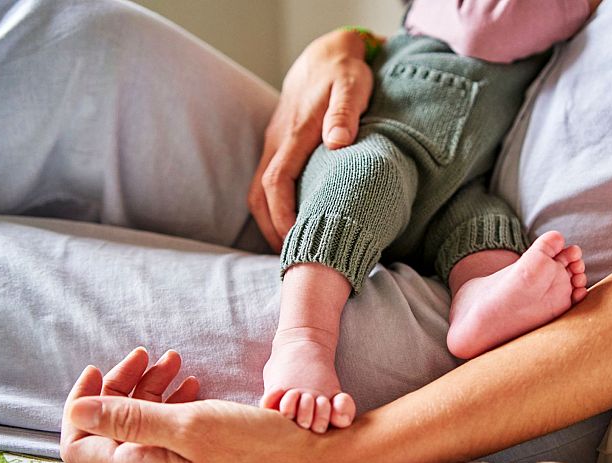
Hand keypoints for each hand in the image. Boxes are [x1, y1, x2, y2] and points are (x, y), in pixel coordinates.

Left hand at [60, 348, 333, 462]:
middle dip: (120, 385)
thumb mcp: (190, 424)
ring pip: (141, 422)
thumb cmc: (254, 443)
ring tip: (173, 360)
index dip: (81, 403)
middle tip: (146, 353)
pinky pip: (168, 426)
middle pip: (109, 427)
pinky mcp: (196, 456)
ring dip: (149, 387)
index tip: (99, 367)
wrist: (310, 455)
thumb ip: (130, 418)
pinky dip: (172, 398)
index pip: (79, 442)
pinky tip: (191, 382)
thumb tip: (76, 410)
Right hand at [247, 29, 374, 250]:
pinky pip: (269, 182)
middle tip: (294, 259)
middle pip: (259, 195)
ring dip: (270, 221)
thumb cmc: (345, 73)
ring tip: (293, 249)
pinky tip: (293, 223)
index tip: (296, 241)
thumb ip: (345, 112)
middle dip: (272, 229)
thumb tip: (336, 142)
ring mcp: (275, 144)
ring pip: (259, 191)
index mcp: (294, 134)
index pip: (276, 182)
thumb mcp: (353, 86)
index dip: (282, 215)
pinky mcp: (280, 146)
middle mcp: (278, 141)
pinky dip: (274, 207)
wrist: (326, 54)